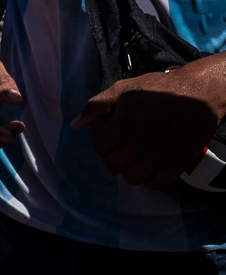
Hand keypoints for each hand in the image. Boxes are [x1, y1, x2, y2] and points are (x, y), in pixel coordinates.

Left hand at [70, 56, 225, 189]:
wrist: (198, 93)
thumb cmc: (158, 89)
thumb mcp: (123, 89)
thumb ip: (96, 106)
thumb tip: (76, 124)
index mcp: (122, 123)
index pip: (99, 147)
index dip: (103, 143)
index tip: (112, 138)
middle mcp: (138, 142)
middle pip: (113, 166)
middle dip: (115, 158)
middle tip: (124, 150)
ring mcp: (159, 154)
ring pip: (132, 178)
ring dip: (131, 171)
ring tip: (137, 160)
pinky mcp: (178, 162)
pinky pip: (158, 185)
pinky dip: (152, 181)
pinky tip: (152, 170)